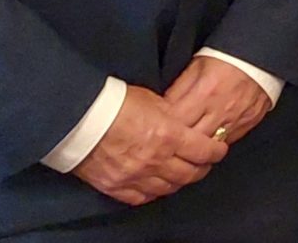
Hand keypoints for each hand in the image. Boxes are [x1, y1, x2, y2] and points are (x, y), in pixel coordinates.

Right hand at [73, 85, 227, 206]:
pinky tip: (157, 185)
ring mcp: (136, 176)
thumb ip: (173, 116)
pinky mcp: (116, 186)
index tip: (218, 150)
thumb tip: (184, 123)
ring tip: (182, 174)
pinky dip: (153, 192)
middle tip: (203, 164)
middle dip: (201, 168)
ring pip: (168, 188)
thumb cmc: (115, 102)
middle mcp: (156, 160)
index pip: (205, 151)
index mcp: (169, 136)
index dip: (216, 152)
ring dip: (179, 182)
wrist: (78, 117)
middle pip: (190, 174)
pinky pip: (142, 197)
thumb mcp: (153, 101)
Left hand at [160, 55, 271, 147]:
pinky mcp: (247, 124)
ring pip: (209, 145)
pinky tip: (206, 142)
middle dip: (176, 142)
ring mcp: (236, 120)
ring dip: (195, 148)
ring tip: (183, 148)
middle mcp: (221, 110)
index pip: (176, 120)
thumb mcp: (196, 67)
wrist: (261, 58)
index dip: (163, 127)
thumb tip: (162, 109)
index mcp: (205, 93)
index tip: (154, 129)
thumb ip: (178, 89)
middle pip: (191, 138)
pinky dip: (214, 144)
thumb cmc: (227, 59)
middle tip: (165, 143)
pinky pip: (226, 143)